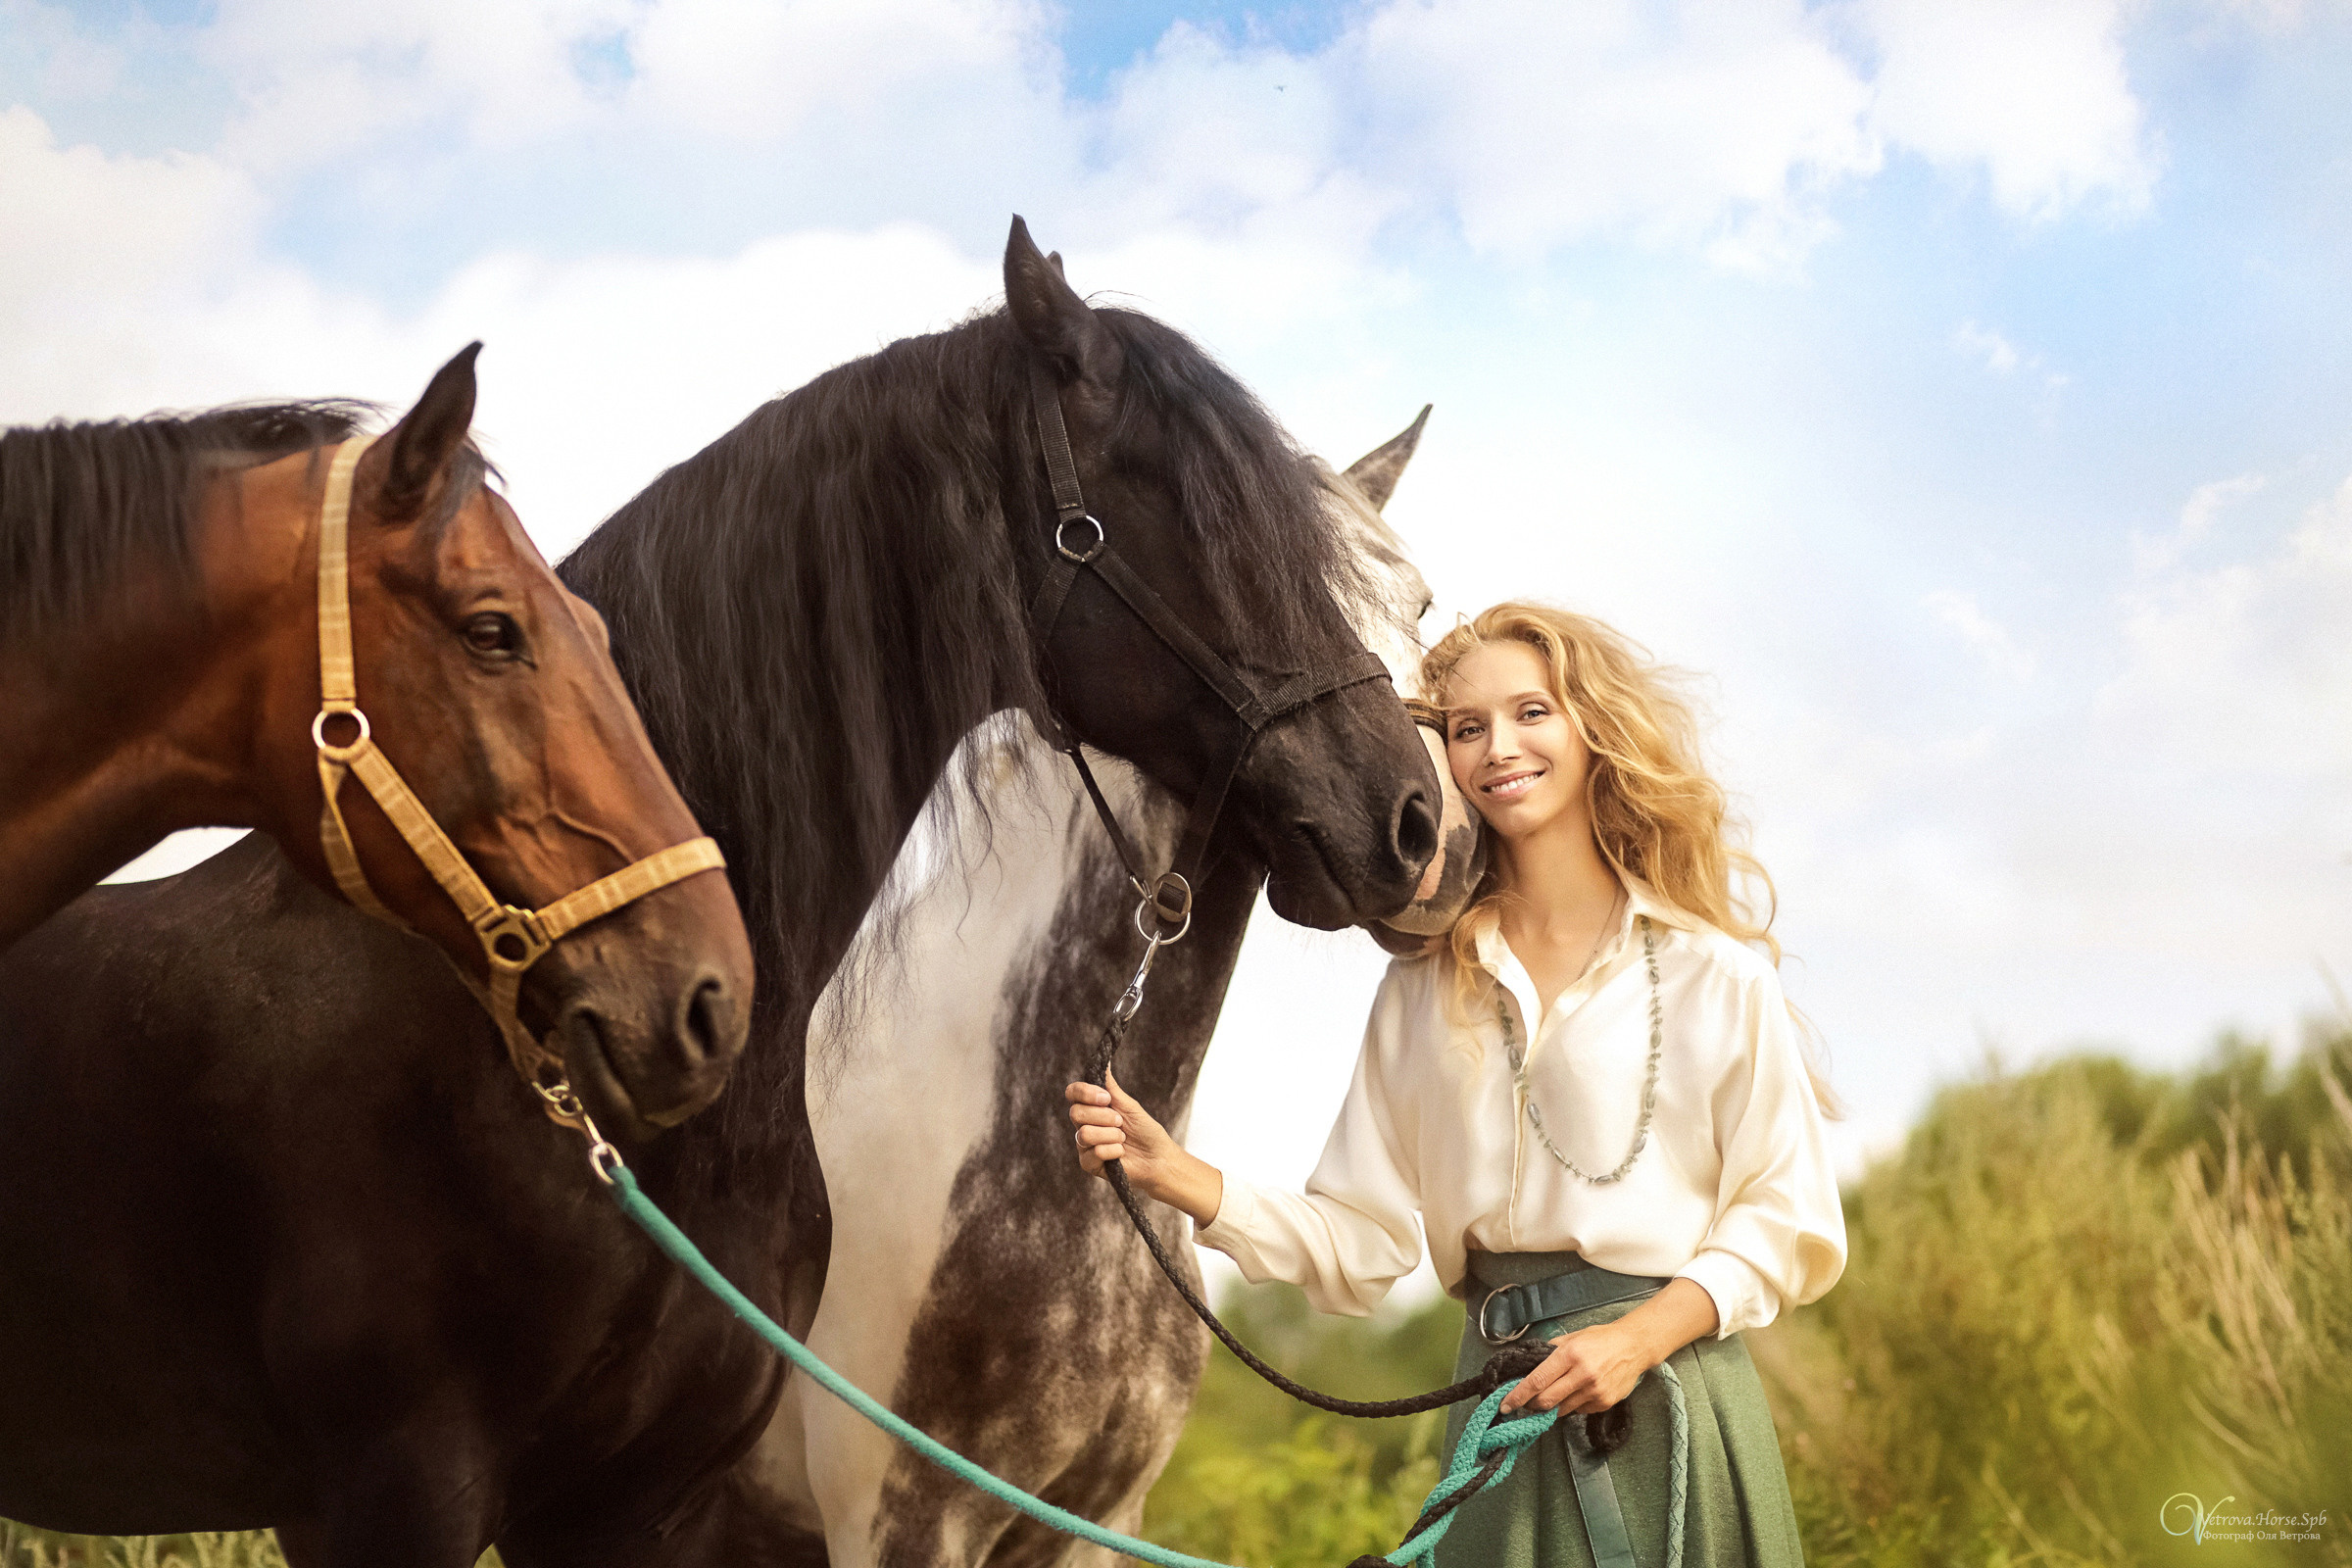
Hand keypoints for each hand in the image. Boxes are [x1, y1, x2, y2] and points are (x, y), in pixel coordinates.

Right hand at [1064, 1072, 1221, 1225]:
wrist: (1159, 1157)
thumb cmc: (1145, 1130)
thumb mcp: (1129, 1105)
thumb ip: (1110, 1086)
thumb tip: (1104, 1061)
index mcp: (1092, 1108)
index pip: (1073, 1093)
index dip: (1085, 1093)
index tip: (1106, 1098)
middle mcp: (1084, 1125)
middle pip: (1076, 1113)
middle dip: (1104, 1116)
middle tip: (1121, 1122)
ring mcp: (1084, 1145)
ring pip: (1084, 1134)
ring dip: (1111, 1135)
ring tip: (1123, 1139)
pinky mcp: (1089, 1164)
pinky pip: (1094, 1153)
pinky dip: (1114, 1151)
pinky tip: (1121, 1154)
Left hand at [1498, 1319, 1651, 1416]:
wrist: (1634, 1347)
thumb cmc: (1601, 1339)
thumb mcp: (1573, 1337)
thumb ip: (1551, 1352)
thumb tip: (1529, 1366)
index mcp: (1570, 1355)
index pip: (1537, 1380)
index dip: (1518, 1395)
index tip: (1505, 1405)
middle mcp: (1582, 1375)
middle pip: (1546, 1400)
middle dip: (1530, 1405)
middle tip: (1523, 1405)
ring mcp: (1594, 1392)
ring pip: (1561, 1409)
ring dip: (1550, 1408)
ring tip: (1548, 1398)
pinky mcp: (1604, 1403)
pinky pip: (1578, 1411)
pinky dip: (1570, 1406)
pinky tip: (1573, 1394)